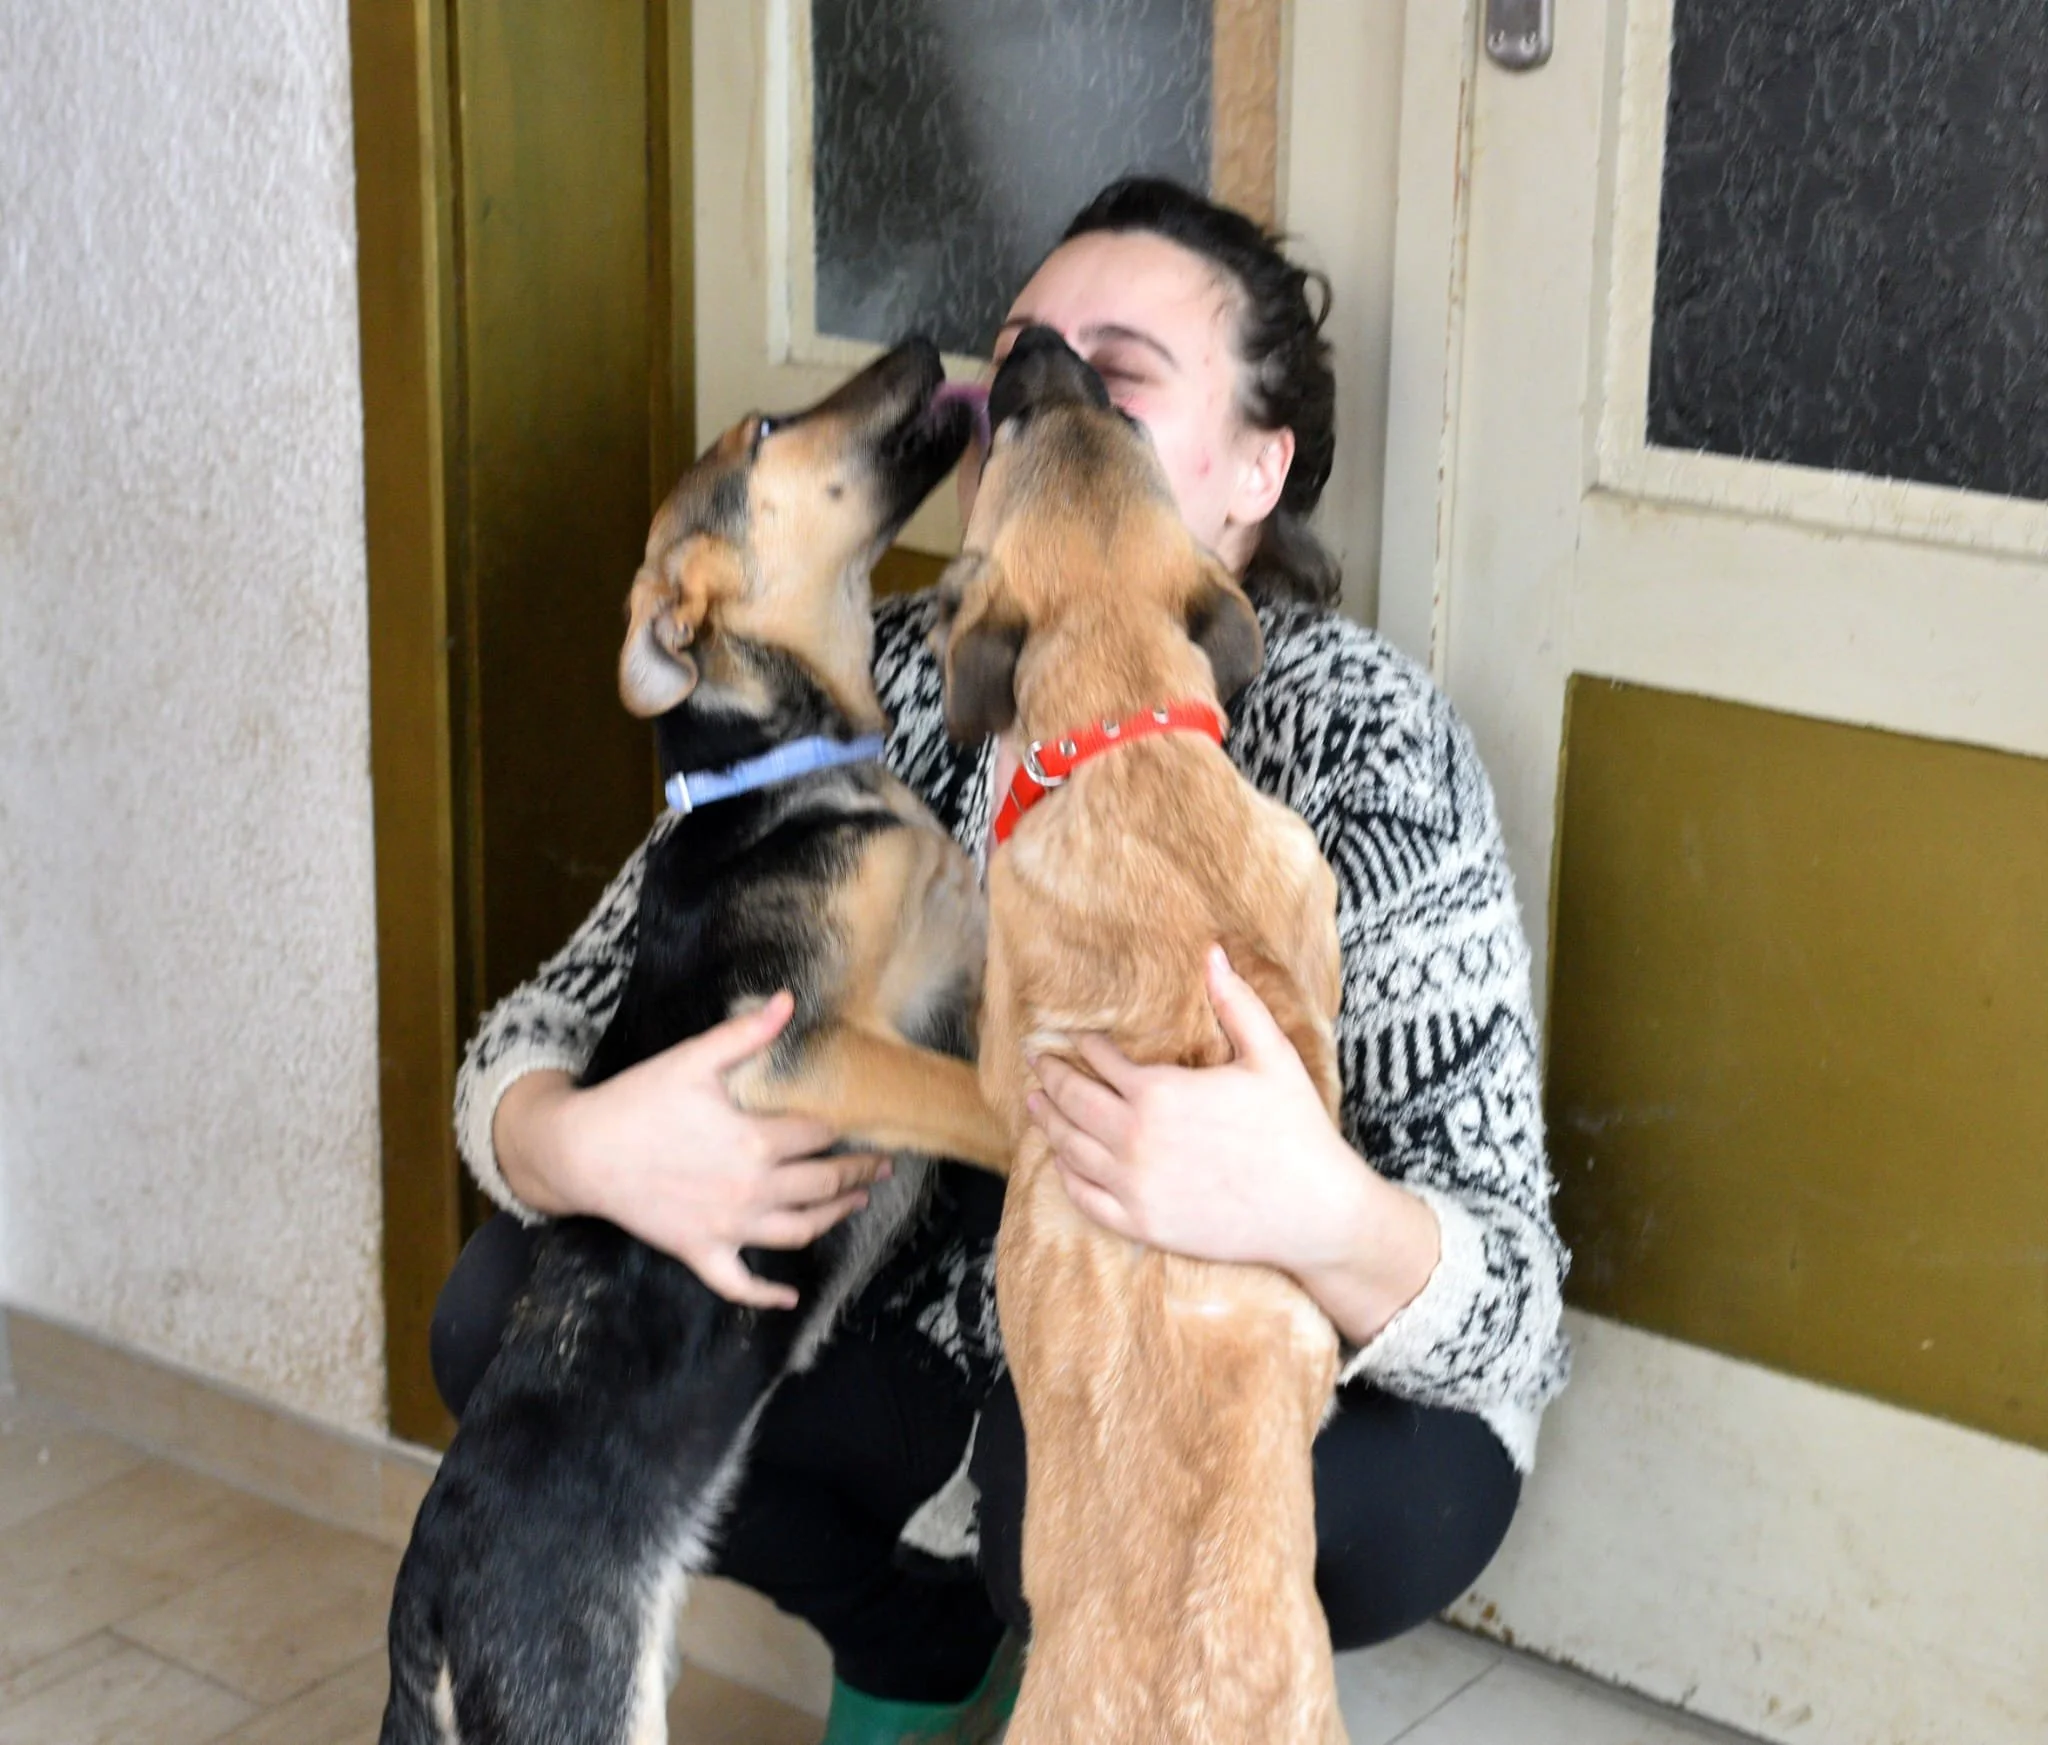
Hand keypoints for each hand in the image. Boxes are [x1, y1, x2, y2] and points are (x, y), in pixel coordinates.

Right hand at [497, 994, 888, 1309]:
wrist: (581, 1152)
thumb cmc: (637, 1102)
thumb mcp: (693, 1059)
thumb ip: (745, 1034)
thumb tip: (788, 1001)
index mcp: (755, 1142)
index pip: (817, 1136)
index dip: (841, 1129)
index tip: (858, 1125)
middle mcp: (751, 1190)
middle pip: (822, 1185)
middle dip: (857, 1174)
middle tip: (881, 1167)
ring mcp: (728, 1228)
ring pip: (798, 1231)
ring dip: (834, 1218)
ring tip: (856, 1203)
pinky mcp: (700, 1253)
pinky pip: (741, 1285)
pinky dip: (768, 1296)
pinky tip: (791, 1298)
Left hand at [1026, 947, 1439, 1341]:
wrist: (1313, 1210)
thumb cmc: (1295, 1129)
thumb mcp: (1270, 1055)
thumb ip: (1236, 1003)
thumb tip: (1211, 952)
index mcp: (1159, 1092)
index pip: (1101, 1061)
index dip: (1085, 1046)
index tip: (1075, 1038)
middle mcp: (1135, 1138)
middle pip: (1072, 1102)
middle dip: (1050, 1076)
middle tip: (1036, 1061)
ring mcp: (1134, 1185)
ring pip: (1070, 1149)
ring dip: (1048, 1122)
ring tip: (1035, 1104)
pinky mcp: (1142, 1223)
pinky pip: (1085, 1198)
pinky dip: (1066, 1176)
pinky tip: (1063, 1162)